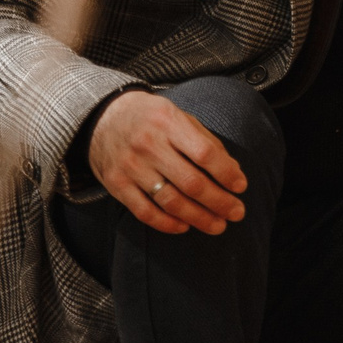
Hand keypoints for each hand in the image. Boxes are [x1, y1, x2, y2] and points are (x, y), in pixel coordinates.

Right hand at [86, 90, 248, 235]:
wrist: (102, 117)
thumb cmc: (151, 118)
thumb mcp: (179, 116)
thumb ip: (205, 141)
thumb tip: (232, 171)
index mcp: (168, 122)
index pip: (204, 153)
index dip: (226, 173)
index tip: (241, 186)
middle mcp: (148, 145)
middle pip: (191, 182)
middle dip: (219, 202)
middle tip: (237, 213)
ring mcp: (130, 166)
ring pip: (170, 201)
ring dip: (198, 218)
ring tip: (218, 225)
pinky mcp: (116, 184)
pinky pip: (144, 211)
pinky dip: (166, 223)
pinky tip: (184, 227)